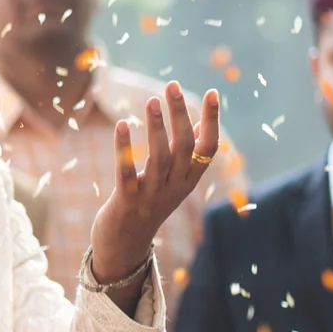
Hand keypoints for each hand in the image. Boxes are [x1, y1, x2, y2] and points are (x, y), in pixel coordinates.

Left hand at [88, 82, 220, 284]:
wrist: (125, 245)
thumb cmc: (150, 204)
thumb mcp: (174, 180)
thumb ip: (187, 154)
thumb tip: (199, 122)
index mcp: (189, 180)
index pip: (208, 148)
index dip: (211, 120)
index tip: (212, 92)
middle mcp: (175, 187)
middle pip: (184, 147)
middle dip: (179, 115)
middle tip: (172, 85)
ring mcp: (151, 196)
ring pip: (160, 158)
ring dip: (156, 127)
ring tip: (151, 100)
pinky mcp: (127, 202)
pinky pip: (126, 172)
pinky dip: (124, 148)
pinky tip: (120, 124)